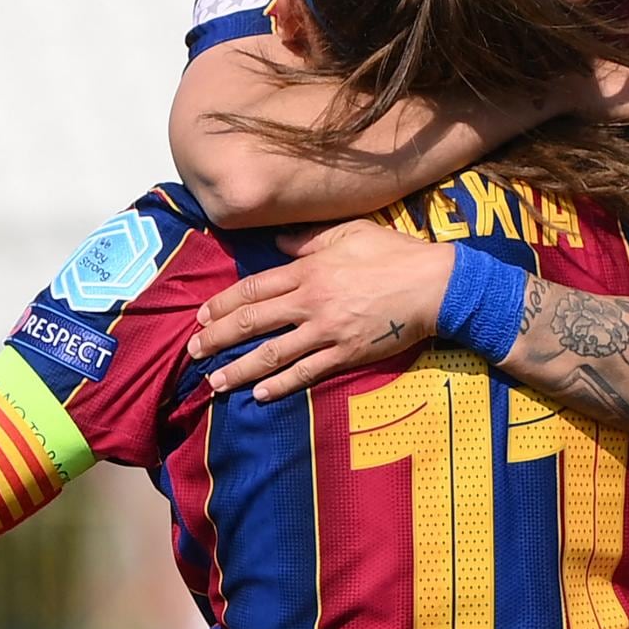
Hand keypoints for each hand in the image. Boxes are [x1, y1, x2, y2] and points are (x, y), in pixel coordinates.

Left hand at [186, 220, 455, 399]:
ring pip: (273, 353)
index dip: (224, 304)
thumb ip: (309, 240)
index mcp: (309, 270)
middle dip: (219, 338)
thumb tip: (277, 242)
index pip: (254, 289)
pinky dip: (281, 385)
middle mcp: (311, 301)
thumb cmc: (394, 254)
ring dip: (240, 369)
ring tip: (215, 382)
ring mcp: (328, 330)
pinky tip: (260, 394)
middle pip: (253, 321)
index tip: (202, 316)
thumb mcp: (350, 233)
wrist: (434, 285)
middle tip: (193, 352)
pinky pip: (307, 373)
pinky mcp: (346, 354)